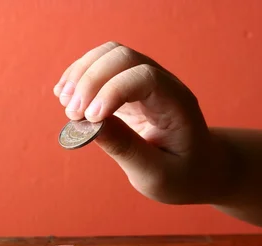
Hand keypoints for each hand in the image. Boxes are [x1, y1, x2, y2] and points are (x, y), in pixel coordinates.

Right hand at [54, 42, 235, 204]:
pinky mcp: (126, 88)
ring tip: (64, 104)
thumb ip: (126, 149)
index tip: (90, 119)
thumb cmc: (182, 175)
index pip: (144, 77)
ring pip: (108, 55)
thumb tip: (90, 124)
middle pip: (122, 56)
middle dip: (91, 80)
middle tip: (72, 115)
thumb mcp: (157, 175)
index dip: (112, 91)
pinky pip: (100, 67)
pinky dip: (78, 77)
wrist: (198, 168)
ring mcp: (143, 82)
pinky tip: (63, 96)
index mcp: (177, 104)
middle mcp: (162, 84)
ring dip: (80, 74)